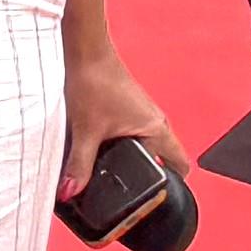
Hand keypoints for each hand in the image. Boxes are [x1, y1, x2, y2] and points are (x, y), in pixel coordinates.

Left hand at [61, 36, 176, 199]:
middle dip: (147, 174)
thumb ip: (79, 165)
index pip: (180, 165)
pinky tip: (101, 146)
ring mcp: (142, 113)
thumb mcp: (85, 130)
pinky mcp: (128, 106)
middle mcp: (155, 121)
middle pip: (163, 157)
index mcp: (156, 129)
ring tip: (112, 170)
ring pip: (146, 144)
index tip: (158, 200)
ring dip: (132, 157)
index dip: (173, 184)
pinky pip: (133, 132)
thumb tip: (70, 192)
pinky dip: (122, 143)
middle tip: (129, 190)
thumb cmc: (94, 79)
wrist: (84, 50)